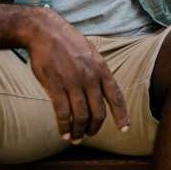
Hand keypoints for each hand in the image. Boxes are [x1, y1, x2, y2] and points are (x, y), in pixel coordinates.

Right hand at [23, 10, 129, 142]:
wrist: (46, 31)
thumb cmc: (68, 42)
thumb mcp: (91, 53)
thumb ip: (98, 73)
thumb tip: (103, 92)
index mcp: (101, 69)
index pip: (116, 96)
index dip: (121, 115)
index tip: (124, 129)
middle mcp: (90, 78)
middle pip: (98, 112)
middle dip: (95, 127)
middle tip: (89, 134)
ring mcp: (73, 83)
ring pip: (80, 116)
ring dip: (79, 131)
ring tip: (76, 138)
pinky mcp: (55, 86)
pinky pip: (63, 113)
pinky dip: (64, 127)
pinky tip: (64, 133)